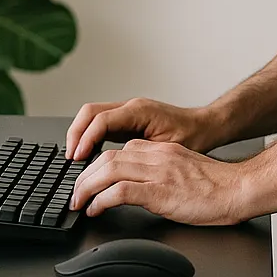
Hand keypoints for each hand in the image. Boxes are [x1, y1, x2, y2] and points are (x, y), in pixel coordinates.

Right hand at [64, 97, 215, 160]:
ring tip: (74, 157)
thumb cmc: (194, 137)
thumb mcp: (168, 150)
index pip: (101, 120)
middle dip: (75, 134)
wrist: (207, 127)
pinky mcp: (128, 120)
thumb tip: (119, 169)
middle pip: (90, 112)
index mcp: (139, 111)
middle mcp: (131, 107)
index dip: (85, 139)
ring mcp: (129, 112)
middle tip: (70, 158)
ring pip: (92, 115)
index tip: (77, 157)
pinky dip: (90, 136)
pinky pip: (101, 123)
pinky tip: (88, 152)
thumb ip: (143, 156)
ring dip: (80, 134)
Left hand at [69, 139, 250, 225]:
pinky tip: (96, 210)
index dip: (97, 166)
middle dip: (85, 176)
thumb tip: (139, 189)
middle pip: (107, 157)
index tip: (89, 181)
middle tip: (76, 193)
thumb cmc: (216, 187)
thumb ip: (161, 173)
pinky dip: (102, 200)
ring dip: (87, 187)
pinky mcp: (159, 191)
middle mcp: (156, 156)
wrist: (238, 190)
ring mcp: (157, 172)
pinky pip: (120, 191)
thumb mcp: (183, 171)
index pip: (119, 151)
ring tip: (79, 202)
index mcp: (161, 151)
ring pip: (108, 170)